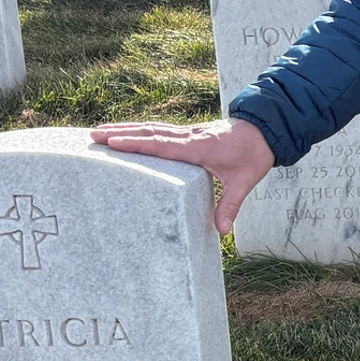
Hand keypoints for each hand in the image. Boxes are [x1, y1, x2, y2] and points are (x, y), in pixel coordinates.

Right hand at [90, 118, 275, 233]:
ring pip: (151, 129)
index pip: (162, 145)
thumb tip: (222, 231)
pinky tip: (125, 133)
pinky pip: (159, 131)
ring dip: (125, 129)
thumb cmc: (253, 155)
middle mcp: (188, 136)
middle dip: (121, 133)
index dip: (137, 144)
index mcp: (198, 147)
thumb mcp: (244, 182)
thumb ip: (230, 205)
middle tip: (93, 136)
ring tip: (99, 131)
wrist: (266, 130)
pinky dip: (139, 131)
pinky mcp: (188, 134)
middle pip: (150, 133)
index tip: (113, 142)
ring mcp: (187, 133)